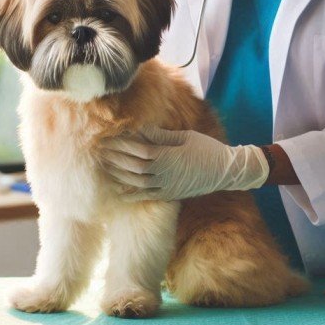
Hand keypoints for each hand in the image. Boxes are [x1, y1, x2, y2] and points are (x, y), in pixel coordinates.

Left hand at [98, 126, 268, 201]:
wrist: (225, 172)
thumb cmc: (207, 149)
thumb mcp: (185, 137)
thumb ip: (160, 135)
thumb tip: (139, 128)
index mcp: (168, 156)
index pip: (138, 149)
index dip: (121, 143)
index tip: (108, 135)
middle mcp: (165, 173)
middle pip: (133, 166)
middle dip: (114, 157)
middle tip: (99, 148)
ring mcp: (166, 187)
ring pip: (136, 182)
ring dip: (118, 174)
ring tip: (104, 165)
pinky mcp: (169, 195)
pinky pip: (146, 196)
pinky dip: (130, 193)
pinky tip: (118, 189)